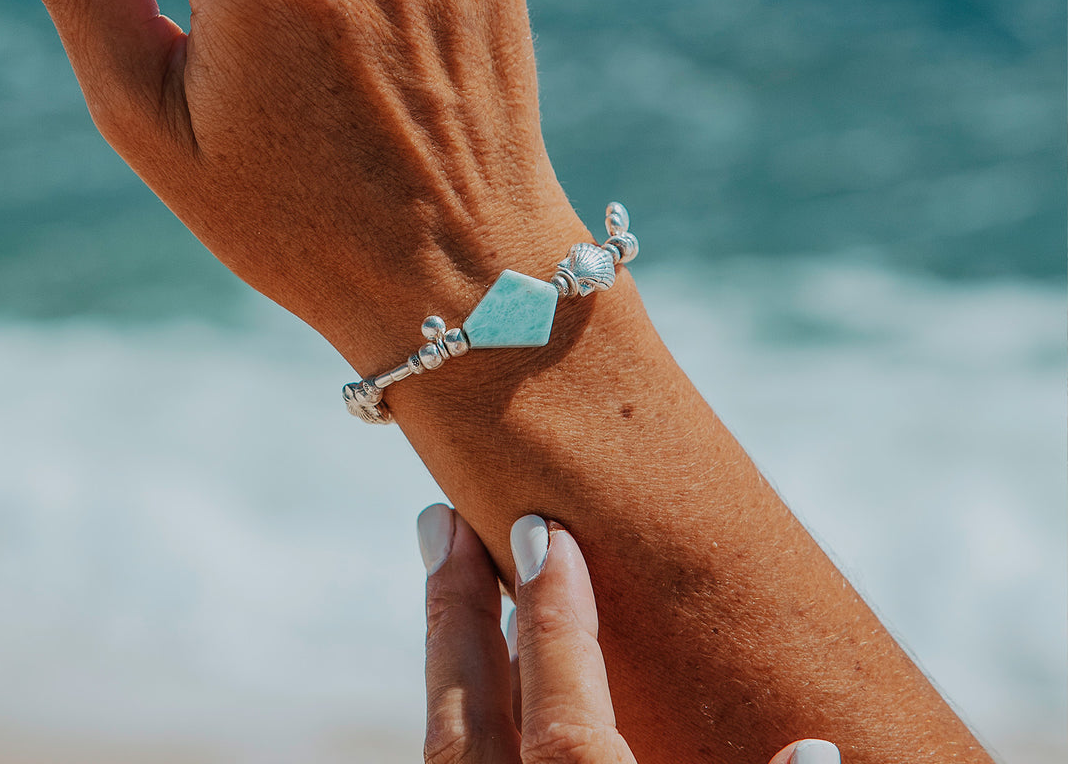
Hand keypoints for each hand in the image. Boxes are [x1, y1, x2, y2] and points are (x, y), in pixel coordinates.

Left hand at [417, 504, 841, 763]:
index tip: (543, 531)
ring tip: (452, 581)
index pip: (561, 702)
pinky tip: (476, 694)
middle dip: (458, 608)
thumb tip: (818, 745)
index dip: (555, 615)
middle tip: (442, 518)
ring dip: (451, 659)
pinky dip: (461, 720)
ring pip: (448, 745)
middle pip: (469, 709)